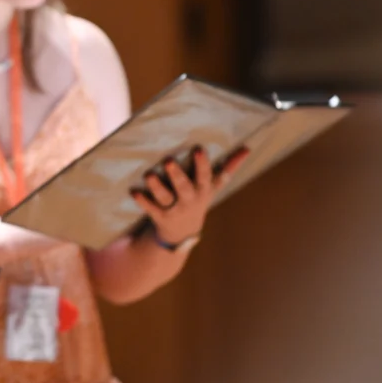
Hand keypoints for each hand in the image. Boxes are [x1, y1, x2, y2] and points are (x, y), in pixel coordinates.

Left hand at [131, 147, 249, 244]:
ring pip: (165, 198)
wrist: (183, 234)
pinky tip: (134, 191)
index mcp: (203, 190)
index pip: (206, 176)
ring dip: (156, 187)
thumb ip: (229, 167)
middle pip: (184, 188)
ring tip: (148, 175)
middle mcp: (189, 200)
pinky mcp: (159, 217)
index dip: (202, 164)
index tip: (198, 149)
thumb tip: (247, 148)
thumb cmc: (198, 199)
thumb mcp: (214, 186)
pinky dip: (142, 201)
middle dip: (177, 175)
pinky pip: (150, 209)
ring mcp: (174, 209)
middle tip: (168, 161)